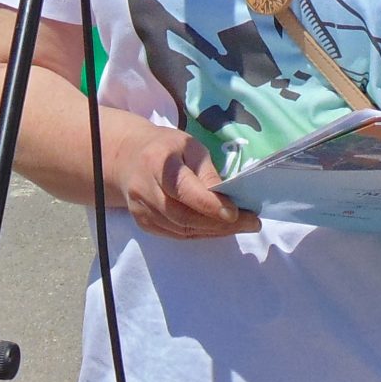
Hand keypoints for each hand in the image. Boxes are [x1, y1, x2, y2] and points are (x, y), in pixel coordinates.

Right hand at [110, 126, 257, 239]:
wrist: (128, 158)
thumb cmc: (165, 148)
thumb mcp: (189, 146)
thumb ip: (206, 170)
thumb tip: (226, 198)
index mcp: (157, 163)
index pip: (184, 191)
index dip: (210, 205)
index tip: (236, 213)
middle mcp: (146, 190)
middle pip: (184, 216)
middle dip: (221, 224)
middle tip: (252, 223)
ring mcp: (143, 211)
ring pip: (183, 230)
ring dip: (215, 232)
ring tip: (243, 226)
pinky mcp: (144, 224)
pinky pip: (177, 235)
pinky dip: (202, 234)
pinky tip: (220, 228)